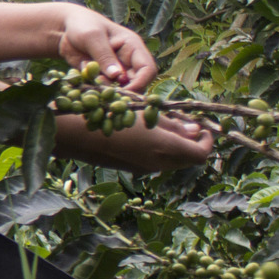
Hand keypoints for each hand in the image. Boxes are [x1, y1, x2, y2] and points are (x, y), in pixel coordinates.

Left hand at [57, 6, 159, 90]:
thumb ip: (104, 55)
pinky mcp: (101, 77)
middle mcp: (127, 61)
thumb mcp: (92, 36)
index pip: (147, 69)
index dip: (140, 83)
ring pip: (118, 89)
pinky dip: (93, 87)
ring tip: (89, 76)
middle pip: (136, 83)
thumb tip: (116, 76)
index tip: (124, 92)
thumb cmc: (83, 25)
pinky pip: (101, 88)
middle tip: (104, 92)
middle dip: (122, 91)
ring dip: (104, 89)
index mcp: (133, 47)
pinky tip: (82, 73)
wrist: (65, 28)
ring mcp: (114, 71)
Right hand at [63, 112, 213, 173]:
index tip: (203, 126)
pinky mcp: (129, 168)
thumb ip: (172, 122)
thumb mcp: (143, 110)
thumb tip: (195, 129)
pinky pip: (155, 162)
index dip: (208, 141)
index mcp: (164, 148)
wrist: (71, 132)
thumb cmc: (108, 112)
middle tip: (187, 124)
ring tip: (165, 125)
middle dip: (192, 143)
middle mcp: (156, 163)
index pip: (201, 153)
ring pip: (172, 162)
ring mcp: (142, 168)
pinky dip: (160, 150)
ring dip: (176, 146)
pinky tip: (146, 133)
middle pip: (188, 160)